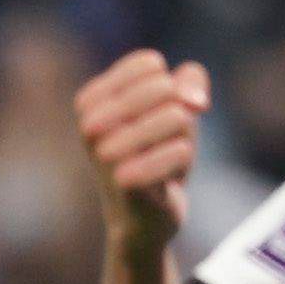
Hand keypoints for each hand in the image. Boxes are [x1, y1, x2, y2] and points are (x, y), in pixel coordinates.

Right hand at [74, 50, 211, 254]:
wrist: (144, 219)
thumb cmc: (155, 156)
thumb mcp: (174, 108)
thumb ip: (189, 81)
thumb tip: (193, 101)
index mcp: (91, 101)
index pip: (149, 64)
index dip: (172, 84)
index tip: (164, 111)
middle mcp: (90, 124)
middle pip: (164, 87)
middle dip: (182, 110)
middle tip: (171, 137)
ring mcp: (104, 154)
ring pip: (177, 116)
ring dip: (185, 137)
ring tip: (170, 157)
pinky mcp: (126, 182)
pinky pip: (181, 151)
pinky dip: (185, 158)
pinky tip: (172, 177)